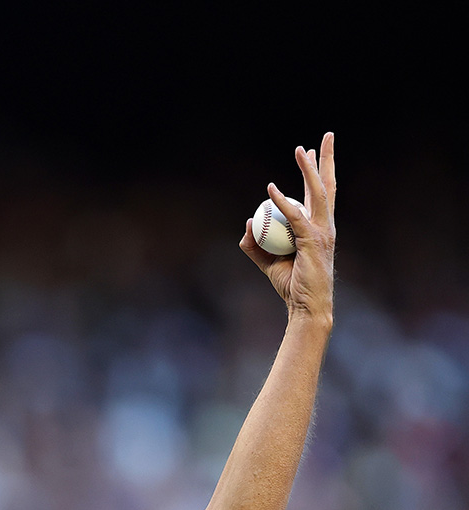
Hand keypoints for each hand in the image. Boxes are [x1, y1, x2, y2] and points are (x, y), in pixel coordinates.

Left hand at [240, 132, 335, 322]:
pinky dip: (282, 202)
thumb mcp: (268, 263)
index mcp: (319, 229)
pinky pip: (295, 217)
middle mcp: (326, 226)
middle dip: (326, 159)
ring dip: (309, 170)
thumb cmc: (292, 287)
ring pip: (317, 193)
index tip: (312, 152)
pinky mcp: (313, 241)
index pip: (321, 194)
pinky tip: (271, 190)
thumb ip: (256, 245)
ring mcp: (323, 232)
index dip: (317, 172)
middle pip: (328, 186)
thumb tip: (247, 226)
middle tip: (325, 136)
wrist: (305, 308)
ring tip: (302, 150)